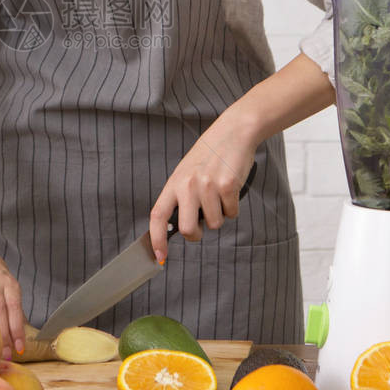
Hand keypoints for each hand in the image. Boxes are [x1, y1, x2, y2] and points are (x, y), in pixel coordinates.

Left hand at [149, 118, 255, 263]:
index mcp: (174, 183)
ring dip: (219, 215)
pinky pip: (231, 214)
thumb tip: (179, 227)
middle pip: (188, 230)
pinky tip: (231, 188)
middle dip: (197, 235)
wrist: (233, 132)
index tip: (159, 257)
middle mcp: (188, 185)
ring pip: (214, 224)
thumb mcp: (186, 173)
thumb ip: (180, 197)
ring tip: (219, 193)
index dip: (156, 239)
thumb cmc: (209, 155)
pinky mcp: (228, 185)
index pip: (158, 216)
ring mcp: (207, 186)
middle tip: (202, 224)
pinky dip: (233, 207)